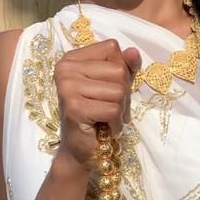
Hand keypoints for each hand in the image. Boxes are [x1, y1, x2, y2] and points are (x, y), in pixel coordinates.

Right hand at [54, 39, 141, 171]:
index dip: (121, 71)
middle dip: (123, 95)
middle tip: (111, 110)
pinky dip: (116, 123)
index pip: (112, 48)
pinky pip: (112, 110)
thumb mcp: (114, 86)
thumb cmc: (98, 116)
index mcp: (72, 58)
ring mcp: (67, 87)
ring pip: (118, 91)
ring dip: (121, 111)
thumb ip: (125, 66)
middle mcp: (66, 68)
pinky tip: (105, 128)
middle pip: (118, 70)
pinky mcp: (74, 108)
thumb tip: (133, 51)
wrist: (80, 151)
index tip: (110, 90)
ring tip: (108, 119)